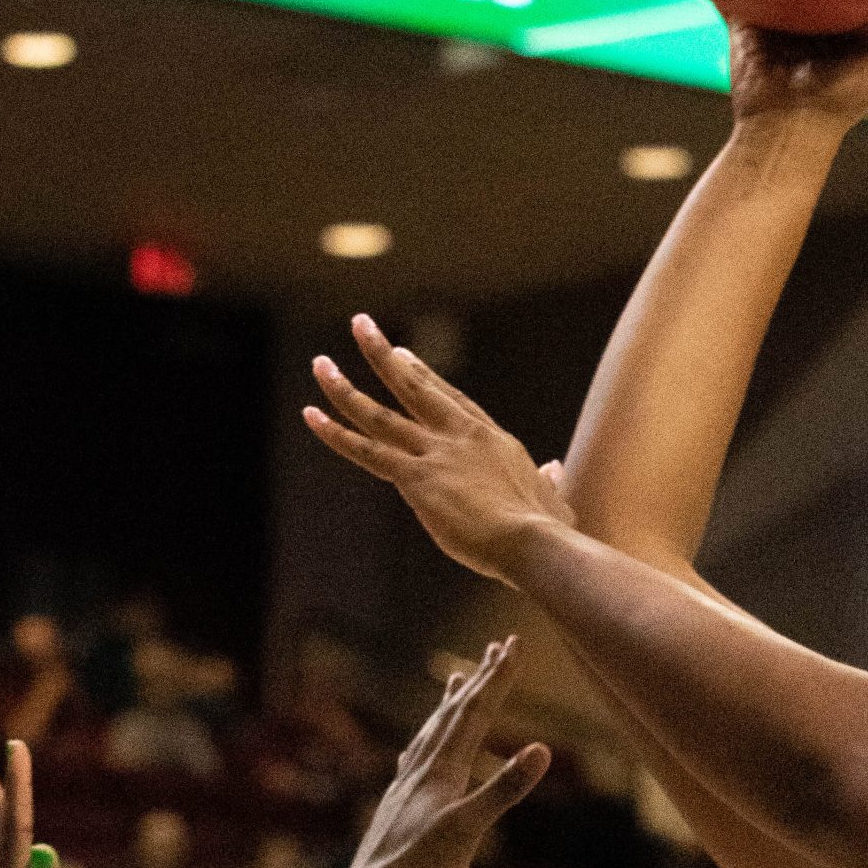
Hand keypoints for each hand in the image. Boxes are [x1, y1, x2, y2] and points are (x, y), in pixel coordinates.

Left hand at [306, 316, 572, 584]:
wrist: (533, 541)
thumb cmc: (547, 531)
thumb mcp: (553, 499)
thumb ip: (549, 480)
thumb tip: (555, 468)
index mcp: (492, 440)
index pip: (450, 401)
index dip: (423, 377)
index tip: (402, 357)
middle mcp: (460, 436)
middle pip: (413, 387)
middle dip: (382, 355)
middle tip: (360, 326)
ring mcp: (436, 453)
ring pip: (380, 415)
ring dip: (346, 388)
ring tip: (320, 364)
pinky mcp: (416, 478)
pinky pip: (366, 451)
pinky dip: (336, 433)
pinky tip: (312, 414)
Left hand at [341, 636, 549, 867]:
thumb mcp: (469, 830)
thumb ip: (504, 788)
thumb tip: (542, 750)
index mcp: (442, 771)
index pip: (475, 714)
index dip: (496, 678)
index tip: (512, 644)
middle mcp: (422, 770)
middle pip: (453, 714)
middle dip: (479, 679)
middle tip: (497, 645)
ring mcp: (407, 787)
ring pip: (431, 733)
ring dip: (449, 704)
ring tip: (457, 680)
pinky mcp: (398, 807)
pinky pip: (415, 759)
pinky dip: (426, 741)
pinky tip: (421, 749)